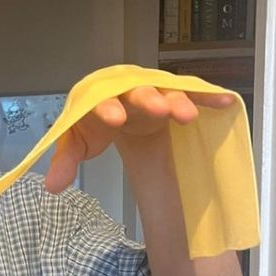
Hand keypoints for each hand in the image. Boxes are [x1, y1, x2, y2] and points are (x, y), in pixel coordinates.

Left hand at [43, 85, 235, 192]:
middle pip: (139, 90)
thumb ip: (65, 162)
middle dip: (148, 99)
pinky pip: (193, 94)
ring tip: (186, 116)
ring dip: (178, 101)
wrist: (118, 109)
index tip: (114, 119)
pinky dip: (208, 97)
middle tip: (158, 109)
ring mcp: (155, 91)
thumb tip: (51, 186)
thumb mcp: (79, 141)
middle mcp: (129, 89)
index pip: (102, 99)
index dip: (107, 108)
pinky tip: (224, 101)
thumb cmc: (96, 123)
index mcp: (101, 96)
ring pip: (167, 91)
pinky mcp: (174, 96)